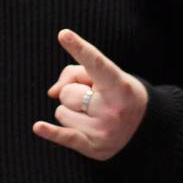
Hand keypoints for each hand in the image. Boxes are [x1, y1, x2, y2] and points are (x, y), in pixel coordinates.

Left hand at [32, 29, 148, 160]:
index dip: (79, 48)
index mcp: (120, 86)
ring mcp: (104, 131)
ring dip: (72, 111)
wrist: (144, 127)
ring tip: (93, 114)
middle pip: (67, 93)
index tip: (64, 34)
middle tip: (94, 98)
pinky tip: (38, 127)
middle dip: (74, 93)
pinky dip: (50, 132)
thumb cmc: (117, 93)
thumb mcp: (105, 75)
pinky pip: (64, 136)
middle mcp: (113, 110)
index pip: (96, 64)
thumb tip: (52, 92)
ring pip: (61, 112)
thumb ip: (75, 73)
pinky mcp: (94, 148)